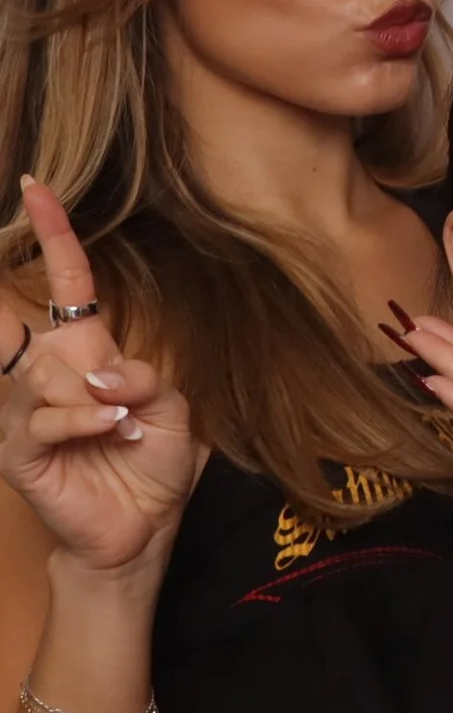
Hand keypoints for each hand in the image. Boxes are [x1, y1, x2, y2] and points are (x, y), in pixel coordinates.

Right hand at [0, 179, 202, 576]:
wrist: (143, 526)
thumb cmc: (154, 461)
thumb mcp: (171, 408)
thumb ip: (144, 377)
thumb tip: (100, 370)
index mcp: (87, 351)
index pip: (68, 282)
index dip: (56, 235)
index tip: (38, 186)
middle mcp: (49, 375)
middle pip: (25, 330)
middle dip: (33, 337)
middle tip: (72, 370)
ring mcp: (27, 413)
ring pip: (42, 377)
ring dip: (94, 398)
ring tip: (122, 423)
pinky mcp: (20, 452)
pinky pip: (44, 418)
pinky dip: (85, 420)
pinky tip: (110, 429)